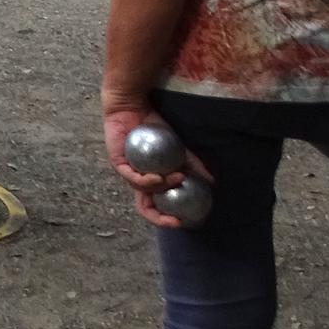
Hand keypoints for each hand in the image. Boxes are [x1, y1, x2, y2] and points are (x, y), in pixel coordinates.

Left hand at [103, 106, 209, 228]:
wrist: (135, 108)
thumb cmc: (154, 128)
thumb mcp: (178, 149)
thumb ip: (193, 164)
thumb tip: (211, 182)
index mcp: (150, 180)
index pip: (156, 206)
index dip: (167, 218)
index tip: (183, 220)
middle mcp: (137, 179)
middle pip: (144, 207)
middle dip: (160, 217)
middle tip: (176, 219)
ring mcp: (126, 171)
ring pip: (142, 191)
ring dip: (161, 188)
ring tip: (176, 179)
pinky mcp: (118, 162)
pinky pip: (131, 176)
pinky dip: (146, 180)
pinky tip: (158, 177)